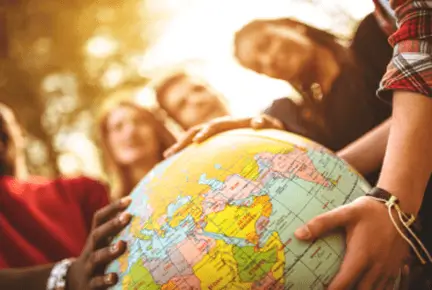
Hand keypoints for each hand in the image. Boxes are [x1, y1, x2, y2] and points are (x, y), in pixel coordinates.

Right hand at [67, 197, 132, 289]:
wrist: (74, 281)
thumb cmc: (98, 256)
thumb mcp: (104, 242)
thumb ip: (117, 230)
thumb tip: (144, 213)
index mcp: (96, 238)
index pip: (100, 218)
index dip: (113, 208)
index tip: (129, 199)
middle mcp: (91, 249)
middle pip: (97, 234)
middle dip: (112, 225)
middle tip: (127, 216)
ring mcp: (89, 267)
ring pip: (96, 257)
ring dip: (109, 251)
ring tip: (122, 245)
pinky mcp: (90, 284)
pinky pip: (96, 281)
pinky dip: (104, 279)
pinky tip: (114, 277)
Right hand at [163, 114, 283, 157]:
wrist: (264, 125)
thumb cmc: (268, 128)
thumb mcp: (269, 125)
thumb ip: (263, 123)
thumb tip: (257, 123)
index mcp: (230, 123)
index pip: (214, 126)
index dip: (205, 132)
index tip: (197, 142)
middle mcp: (218, 126)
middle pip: (196, 130)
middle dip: (184, 140)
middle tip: (173, 152)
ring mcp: (213, 133)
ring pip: (192, 137)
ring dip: (180, 146)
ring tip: (167, 156)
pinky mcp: (212, 141)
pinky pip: (196, 145)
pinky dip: (185, 151)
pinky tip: (175, 162)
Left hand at [294, 196, 409, 289]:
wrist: (399, 206)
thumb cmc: (369, 210)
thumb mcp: (345, 213)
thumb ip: (322, 223)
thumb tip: (299, 234)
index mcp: (361, 256)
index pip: (344, 282)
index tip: (320, 289)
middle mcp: (376, 267)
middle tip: (333, 288)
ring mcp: (388, 269)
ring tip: (349, 285)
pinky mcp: (396, 267)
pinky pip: (388, 286)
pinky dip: (376, 289)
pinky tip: (365, 284)